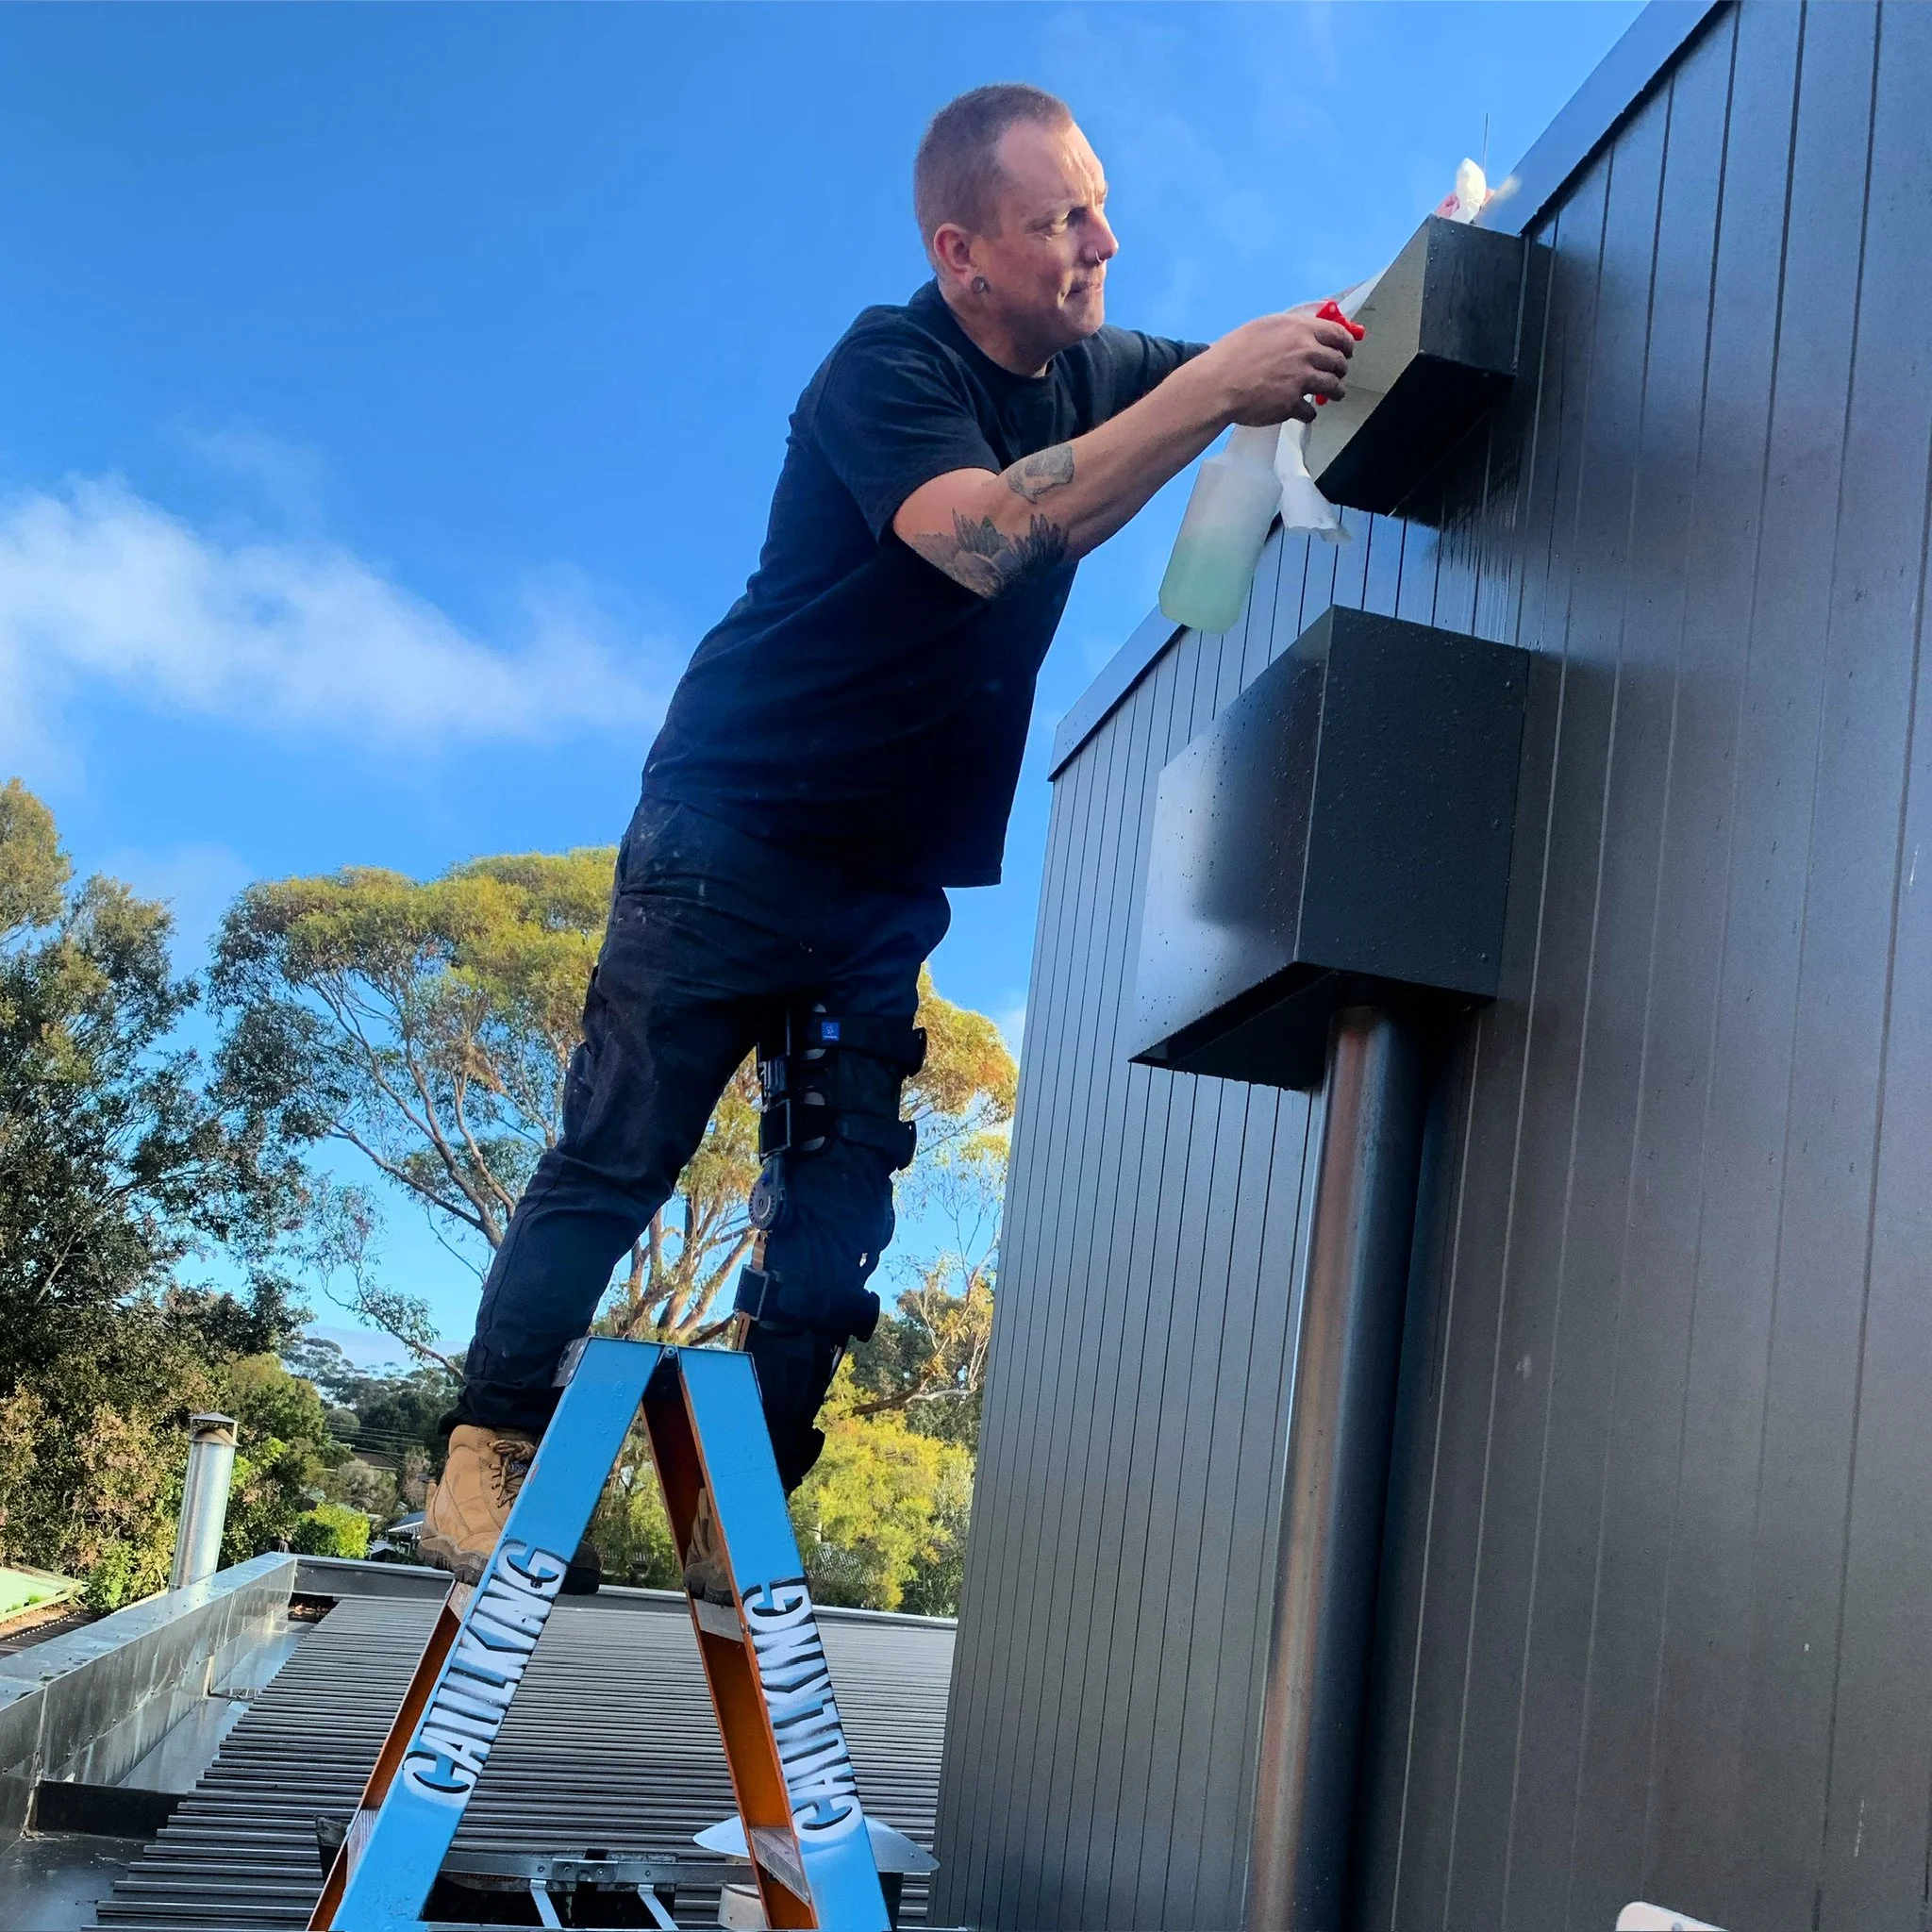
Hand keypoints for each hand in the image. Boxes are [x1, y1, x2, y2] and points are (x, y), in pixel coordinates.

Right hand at [1200, 308, 1356, 425]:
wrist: (1217, 384)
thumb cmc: (1232, 354)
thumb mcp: (1263, 327)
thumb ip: (1289, 329)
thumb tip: (1307, 332)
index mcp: (1298, 329)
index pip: (1337, 334)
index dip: (1346, 344)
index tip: (1346, 350)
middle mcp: (1305, 351)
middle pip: (1338, 361)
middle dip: (1341, 369)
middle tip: (1338, 374)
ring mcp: (1301, 379)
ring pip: (1333, 386)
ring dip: (1335, 391)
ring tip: (1331, 395)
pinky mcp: (1293, 403)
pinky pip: (1310, 411)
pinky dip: (1308, 413)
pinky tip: (1303, 412)